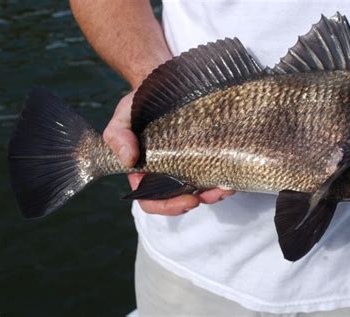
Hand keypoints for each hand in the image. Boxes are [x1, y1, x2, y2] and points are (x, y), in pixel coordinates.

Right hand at [103, 90, 233, 214]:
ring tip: (227, 187)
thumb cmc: (141, 102)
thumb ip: (118, 136)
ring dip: (216, 193)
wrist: (166, 82)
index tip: (189, 201)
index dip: (168, 207)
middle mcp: (167, 173)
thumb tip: (129, 160)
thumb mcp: (123, 116)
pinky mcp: (205, 154)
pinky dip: (224, 177)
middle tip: (214, 193)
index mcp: (144, 172)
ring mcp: (188, 165)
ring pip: (202, 190)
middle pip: (182, 198)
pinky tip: (231, 175)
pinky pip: (215, 172)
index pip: (152, 200)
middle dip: (200, 200)